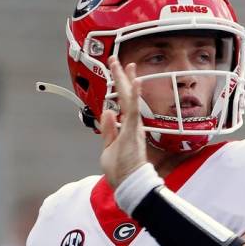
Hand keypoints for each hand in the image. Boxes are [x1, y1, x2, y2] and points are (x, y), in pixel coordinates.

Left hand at [98, 57, 147, 188]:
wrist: (130, 185)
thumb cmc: (121, 171)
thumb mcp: (108, 148)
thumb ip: (108, 130)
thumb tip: (107, 112)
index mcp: (126, 129)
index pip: (122, 104)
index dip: (119, 89)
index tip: (117, 73)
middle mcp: (132, 125)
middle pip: (126, 97)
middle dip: (121, 78)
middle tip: (116, 60)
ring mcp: (133, 128)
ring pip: (130, 99)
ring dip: (127, 81)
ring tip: (127, 64)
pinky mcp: (134, 132)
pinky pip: (135, 111)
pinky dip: (136, 96)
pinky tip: (136, 82)